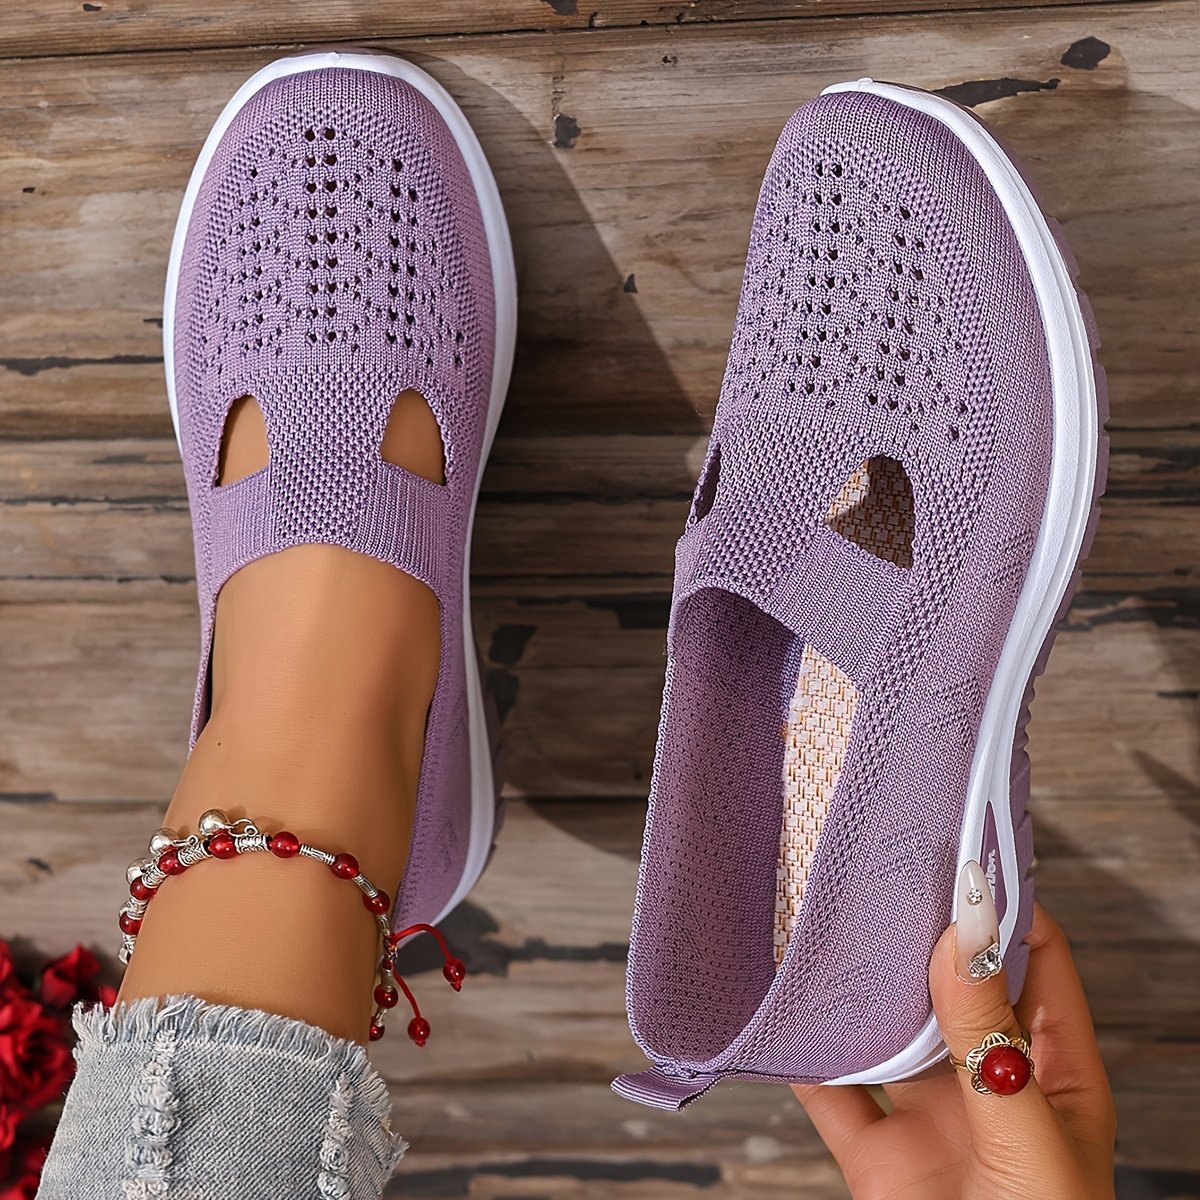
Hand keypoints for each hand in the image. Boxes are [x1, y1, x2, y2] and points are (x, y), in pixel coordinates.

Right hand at [793, 867, 1115, 1199]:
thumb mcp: (1030, 1143)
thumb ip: (991, 1046)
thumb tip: (963, 942)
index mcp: (1052, 1076)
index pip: (1039, 964)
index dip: (1006, 906)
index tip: (964, 850)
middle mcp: (989, 1086)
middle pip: (955, 987)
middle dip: (922, 933)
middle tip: (882, 869)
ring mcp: (931, 1121)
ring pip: (889, 1033)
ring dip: (859, 988)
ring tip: (827, 924)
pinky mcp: (876, 1159)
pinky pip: (832, 1093)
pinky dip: (804, 1056)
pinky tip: (782, 1014)